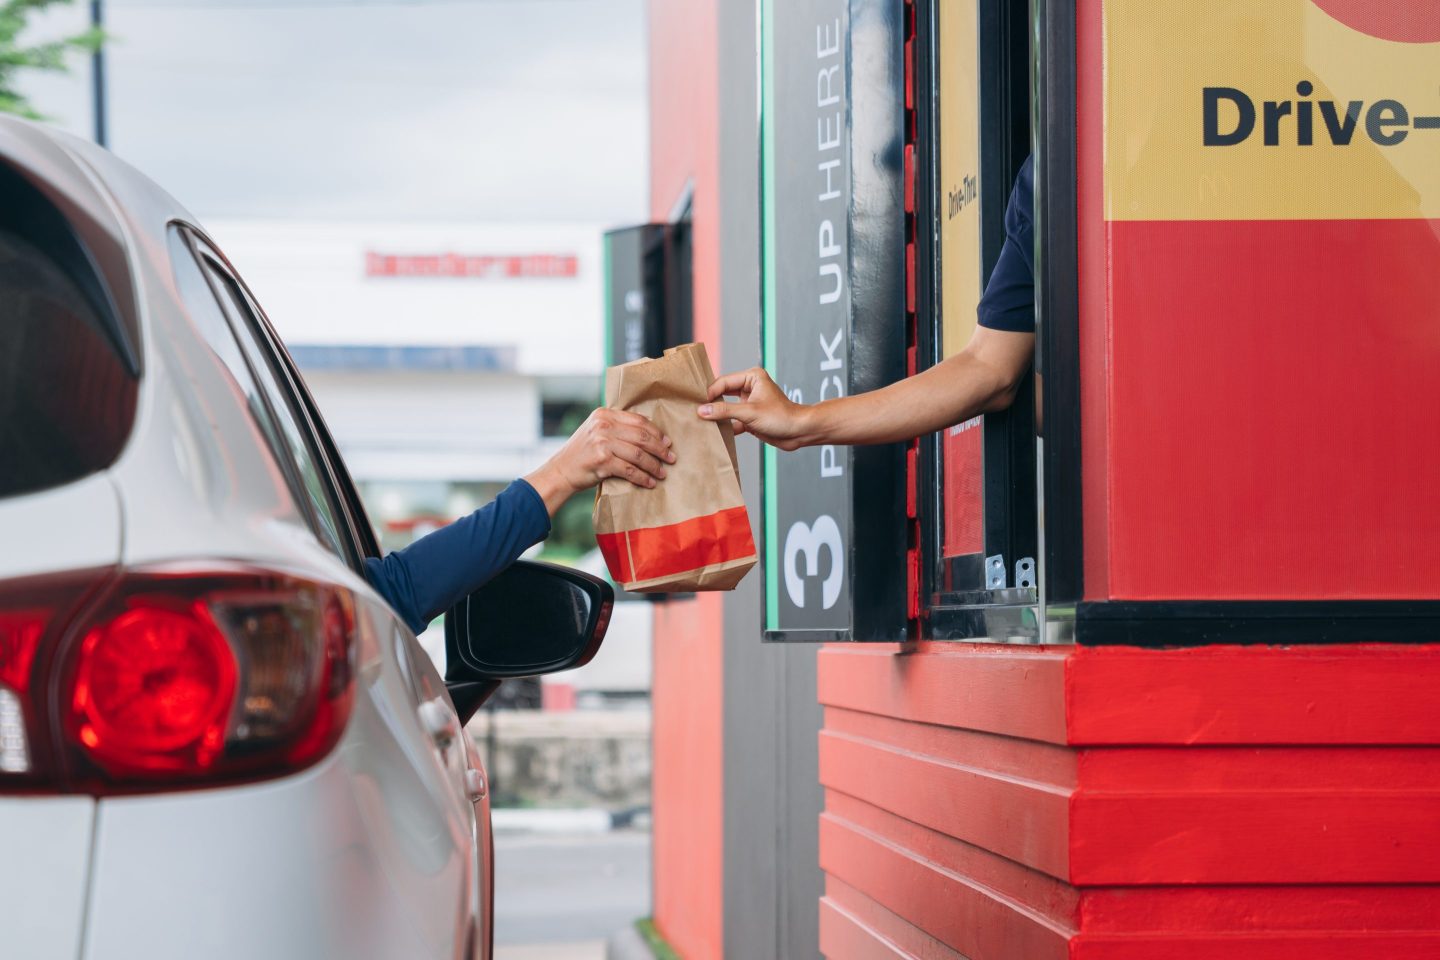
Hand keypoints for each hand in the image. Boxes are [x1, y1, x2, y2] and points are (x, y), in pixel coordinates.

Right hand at [525, 408, 674, 514]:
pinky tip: (650, 483)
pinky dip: (643, 477)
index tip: (667, 442)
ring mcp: (602, 442)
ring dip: (654, 465)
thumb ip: (617, 427)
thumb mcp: (597, 431)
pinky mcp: (602, 461)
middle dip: (660, 449)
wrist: (561, 471)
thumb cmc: (583, 453)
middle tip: (671, 459)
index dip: (656, 433)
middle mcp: (603, 425)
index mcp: (604, 414)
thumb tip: (650, 433)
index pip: (639, 420)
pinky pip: (630, 470)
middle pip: (642, 436)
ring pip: (639, 454)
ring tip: (662, 473)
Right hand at [696, 367, 812, 450]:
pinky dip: (725, 426)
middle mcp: (749, 388)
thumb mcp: (749, 413)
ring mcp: (749, 403)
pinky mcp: (749, 417)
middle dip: (711, 403)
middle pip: (723, 393)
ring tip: (701, 422)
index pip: (724, 382)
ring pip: (726, 408)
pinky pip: (732, 420)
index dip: (711, 393)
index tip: (698, 405)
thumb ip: (724, 411)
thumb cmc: (781, 416)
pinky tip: (715, 433)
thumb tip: (702, 410)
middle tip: (695, 411)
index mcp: (751, 377)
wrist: (799, 432)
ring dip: (717, 416)